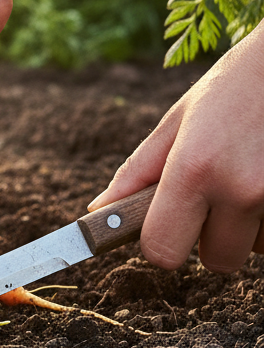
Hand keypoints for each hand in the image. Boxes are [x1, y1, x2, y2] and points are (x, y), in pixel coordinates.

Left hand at [88, 23, 263, 271]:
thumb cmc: (234, 86)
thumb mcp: (179, 120)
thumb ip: (138, 172)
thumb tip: (99, 210)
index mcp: (194, 168)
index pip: (162, 250)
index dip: (161, 242)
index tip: (167, 225)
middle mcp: (240, 189)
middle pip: (215, 261)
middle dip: (210, 237)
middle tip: (215, 194)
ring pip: (253, 249)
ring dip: (247, 225)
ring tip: (249, 173)